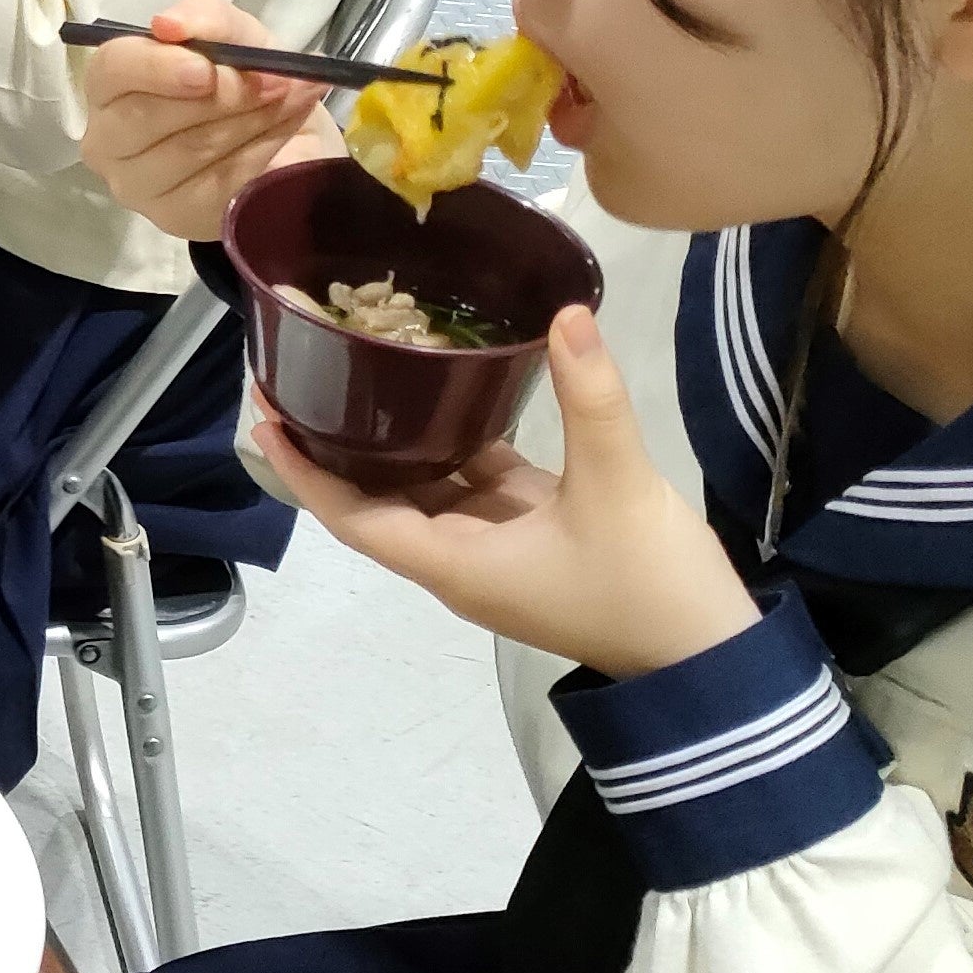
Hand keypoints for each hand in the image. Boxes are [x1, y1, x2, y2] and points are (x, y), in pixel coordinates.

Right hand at [81, 0, 339, 241]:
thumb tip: (169, 24)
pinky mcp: (174, 218)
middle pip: (149, 116)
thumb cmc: (238, 76)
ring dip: (252, 119)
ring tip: (291, 97)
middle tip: (277, 79)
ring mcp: (138, 186)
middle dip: (221, 95)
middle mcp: (107, 140)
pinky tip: (284, 131)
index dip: (156, 67)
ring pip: (191, 149)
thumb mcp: (232, 33)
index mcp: (110, 84)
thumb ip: (204, 17)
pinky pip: (219, 182)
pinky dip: (261, 150)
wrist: (278, 132)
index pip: (112, 71)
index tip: (204, 68)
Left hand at [256, 308, 762, 679]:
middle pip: (378, 498)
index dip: (305, 471)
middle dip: (340, 443)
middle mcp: (460, 558)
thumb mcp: (618, 487)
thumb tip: (565, 313)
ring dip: (397, 437)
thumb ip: (590, 398)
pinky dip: (458, 439)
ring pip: (428, 486)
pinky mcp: (534, 532)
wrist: (707, 658)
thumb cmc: (647, 586)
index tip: (264, 417)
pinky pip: (475, 482)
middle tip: (313, 367)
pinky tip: (450, 382)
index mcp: (456, 562)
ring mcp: (497, 547)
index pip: (354, 517)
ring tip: (368, 362)